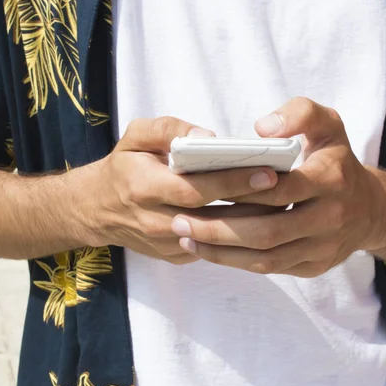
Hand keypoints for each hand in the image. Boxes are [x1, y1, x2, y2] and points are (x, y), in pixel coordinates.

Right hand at [79, 117, 279, 263]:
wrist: (96, 210)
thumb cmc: (123, 167)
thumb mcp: (135, 137)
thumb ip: (168, 130)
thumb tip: (208, 137)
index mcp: (144, 189)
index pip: (196, 189)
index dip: (232, 183)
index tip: (267, 172)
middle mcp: (155, 222)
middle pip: (213, 218)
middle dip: (253, 205)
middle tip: (289, 189)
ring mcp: (167, 245)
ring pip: (218, 238)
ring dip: (252, 223)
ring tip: (285, 203)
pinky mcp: (176, 256)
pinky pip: (214, 247)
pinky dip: (238, 234)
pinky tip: (262, 217)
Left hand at [170, 98, 385, 275]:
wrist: (372, 210)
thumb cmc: (338, 161)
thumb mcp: (328, 124)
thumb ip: (299, 113)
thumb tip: (262, 129)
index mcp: (331, 180)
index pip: (277, 189)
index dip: (238, 190)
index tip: (201, 187)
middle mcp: (329, 218)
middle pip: (266, 232)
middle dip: (218, 230)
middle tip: (179, 222)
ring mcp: (322, 248)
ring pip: (265, 258)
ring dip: (221, 252)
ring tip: (185, 239)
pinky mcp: (315, 266)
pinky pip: (270, 268)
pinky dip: (237, 262)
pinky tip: (208, 251)